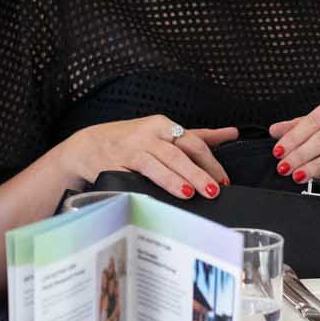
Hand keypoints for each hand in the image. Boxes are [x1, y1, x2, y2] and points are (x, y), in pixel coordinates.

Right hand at [62, 116, 234, 199]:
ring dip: (175, 179)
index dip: (210, 162)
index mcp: (162, 125)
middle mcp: (147, 135)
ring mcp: (130, 150)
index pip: (192, 142)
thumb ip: (198, 135)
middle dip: (197, 172)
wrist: (88, 146)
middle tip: (213, 190)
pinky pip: (134, 177)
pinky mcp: (115, 165)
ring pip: (157, 163)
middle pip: (177, 153)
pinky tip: (157, 195)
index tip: (223, 180)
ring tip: (190, 193)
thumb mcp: (163, 132)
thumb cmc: (131, 140)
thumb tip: (231, 133)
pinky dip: (147, 186)